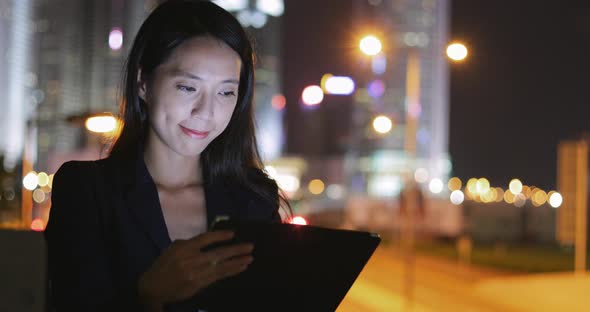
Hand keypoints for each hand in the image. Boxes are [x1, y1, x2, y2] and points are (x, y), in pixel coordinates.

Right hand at [137, 231, 252, 309]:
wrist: (153, 288)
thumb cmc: (163, 265)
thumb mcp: (172, 249)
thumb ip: (190, 244)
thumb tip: (209, 241)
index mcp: (184, 248)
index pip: (205, 239)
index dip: (220, 236)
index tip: (233, 234)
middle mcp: (191, 260)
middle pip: (218, 254)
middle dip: (236, 250)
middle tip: (250, 246)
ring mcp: (196, 274)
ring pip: (221, 267)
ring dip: (237, 262)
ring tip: (250, 258)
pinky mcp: (199, 285)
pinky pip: (218, 277)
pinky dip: (230, 272)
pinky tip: (240, 268)